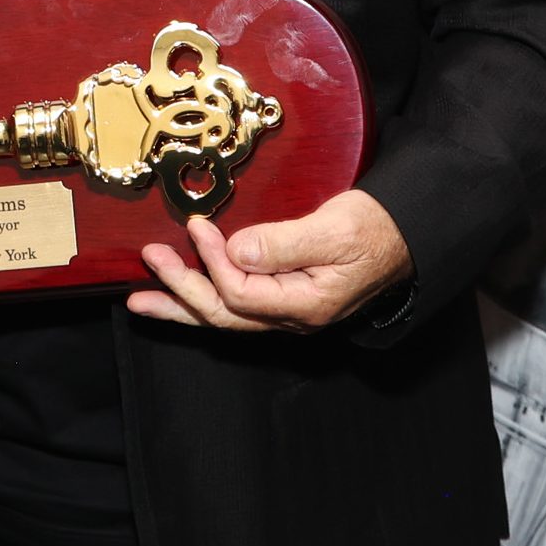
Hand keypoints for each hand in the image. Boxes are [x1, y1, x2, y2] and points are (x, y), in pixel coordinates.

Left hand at [127, 189, 412, 332]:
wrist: (405, 235)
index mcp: (306, 305)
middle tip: (150, 260)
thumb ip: (284, 243)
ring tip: (141, 300)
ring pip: (224, 317)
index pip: (241, 293)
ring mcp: (286, 314)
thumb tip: (237, 249)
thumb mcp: (334, 230)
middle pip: (224, 314)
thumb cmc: (375, 228)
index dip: (213, 261)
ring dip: (182, 304)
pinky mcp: (282, 300)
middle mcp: (292, 319)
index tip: (199, 226)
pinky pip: (234, 308)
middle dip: (181, 289)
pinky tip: (180, 295)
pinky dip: (203, 300)